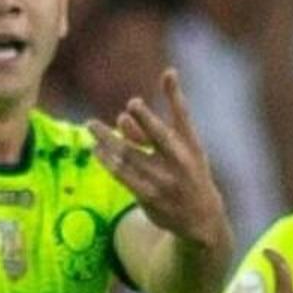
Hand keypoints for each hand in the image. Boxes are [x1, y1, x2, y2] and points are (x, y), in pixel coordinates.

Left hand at [95, 67, 230, 247]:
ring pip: (132, 155)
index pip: (184, 116)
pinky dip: (108, 161)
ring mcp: (164, 180)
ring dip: (109, 139)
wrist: (201, 218)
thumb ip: (152, 130)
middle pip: (159, 136)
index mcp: (191, 145)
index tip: (167, 74)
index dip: (176, 95)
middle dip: (145, 119)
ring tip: (91, 126)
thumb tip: (122, 115)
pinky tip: (96, 149)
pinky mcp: (149, 196)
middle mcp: (180, 162)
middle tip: (130, 104)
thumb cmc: (188, 173)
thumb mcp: (184, 148)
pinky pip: (124, 176)